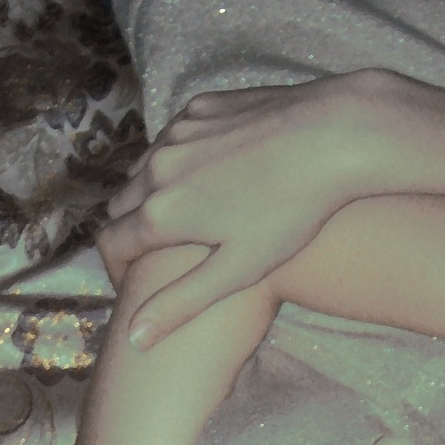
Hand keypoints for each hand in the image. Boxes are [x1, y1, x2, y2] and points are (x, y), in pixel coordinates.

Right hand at [98, 71, 393, 345]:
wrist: (332, 136)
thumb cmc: (290, 212)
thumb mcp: (236, 271)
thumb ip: (181, 302)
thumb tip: (135, 338)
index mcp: (161, 212)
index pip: (111, 244)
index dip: (117, 271)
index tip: (134, 285)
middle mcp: (158, 167)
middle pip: (121, 206)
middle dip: (133, 232)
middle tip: (161, 257)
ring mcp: (178, 131)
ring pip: (145, 170)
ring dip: (153, 195)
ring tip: (187, 220)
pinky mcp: (201, 107)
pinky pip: (174, 139)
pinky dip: (179, 161)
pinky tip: (213, 178)